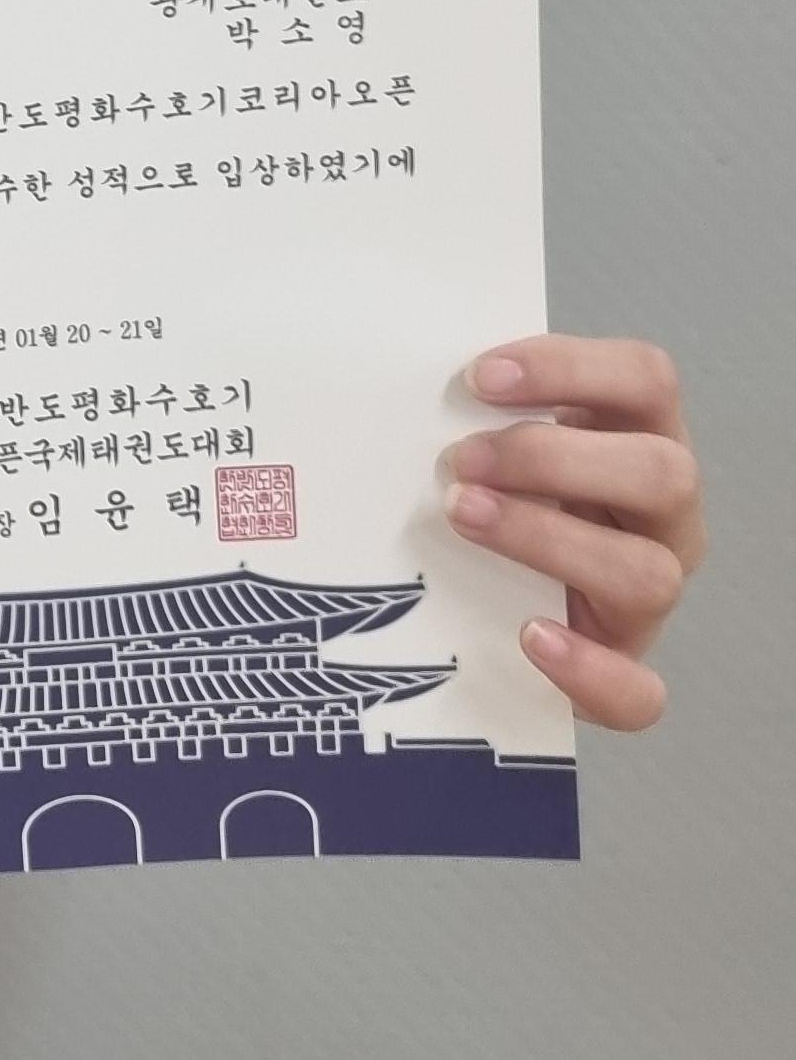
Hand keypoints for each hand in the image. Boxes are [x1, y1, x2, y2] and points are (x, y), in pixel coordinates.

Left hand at [443, 337, 703, 731]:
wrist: (495, 613)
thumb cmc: (496, 504)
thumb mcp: (496, 450)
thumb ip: (475, 418)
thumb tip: (397, 388)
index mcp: (640, 440)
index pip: (647, 380)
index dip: (572, 369)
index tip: (479, 376)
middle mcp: (664, 518)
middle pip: (664, 473)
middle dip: (552, 460)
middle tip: (460, 461)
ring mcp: (651, 597)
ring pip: (649, 572)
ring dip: (550, 540)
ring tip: (464, 519)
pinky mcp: (627, 673)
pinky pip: (640, 691)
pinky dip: (588, 668)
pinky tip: (528, 636)